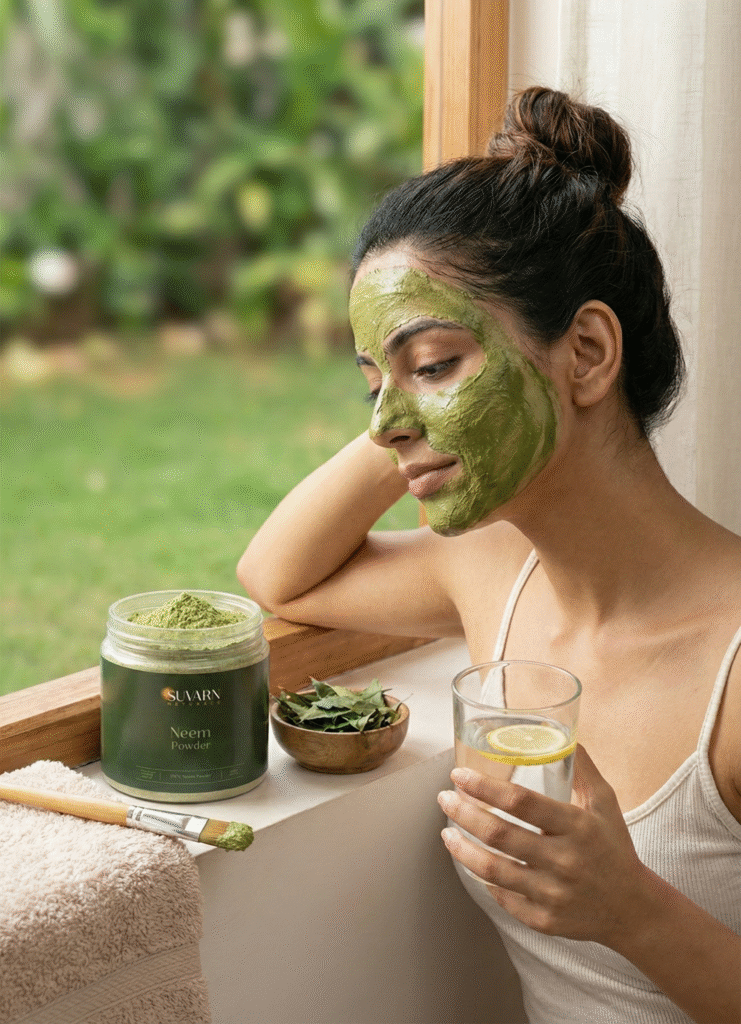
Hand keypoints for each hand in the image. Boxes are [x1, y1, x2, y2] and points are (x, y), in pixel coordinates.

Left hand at [437, 744, 649, 945]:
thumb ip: (581, 767)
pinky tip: (473, 862)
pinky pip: (502, 897)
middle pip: (498, 834)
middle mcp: (563, 861)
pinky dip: (484, 878)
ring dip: (462, 848)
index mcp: (577, 826)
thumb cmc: (613, 847)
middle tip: (445, 799)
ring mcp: (552, 894)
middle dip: (462, 813)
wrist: (633, 909)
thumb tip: (563, 733)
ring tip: (447, 833)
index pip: (520, 802)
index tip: (459, 776)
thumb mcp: (605, 802)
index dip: (484, 787)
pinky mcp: (543, 920)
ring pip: (492, 869)